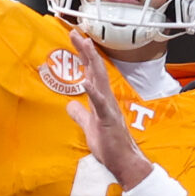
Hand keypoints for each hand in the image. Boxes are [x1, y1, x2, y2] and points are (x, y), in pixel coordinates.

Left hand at [61, 30, 153, 190]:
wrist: (124, 162)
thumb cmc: (110, 146)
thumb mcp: (89, 127)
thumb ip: (80, 115)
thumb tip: (70, 105)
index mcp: (102, 100)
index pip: (92, 73)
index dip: (84, 55)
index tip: (76, 39)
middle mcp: (107, 99)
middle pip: (96, 69)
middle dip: (86, 50)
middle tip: (75, 33)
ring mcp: (109, 108)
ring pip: (100, 80)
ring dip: (91, 62)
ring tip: (83, 45)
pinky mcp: (108, 120)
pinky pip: (100, 104)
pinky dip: (93, 92)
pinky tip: (86, 81)